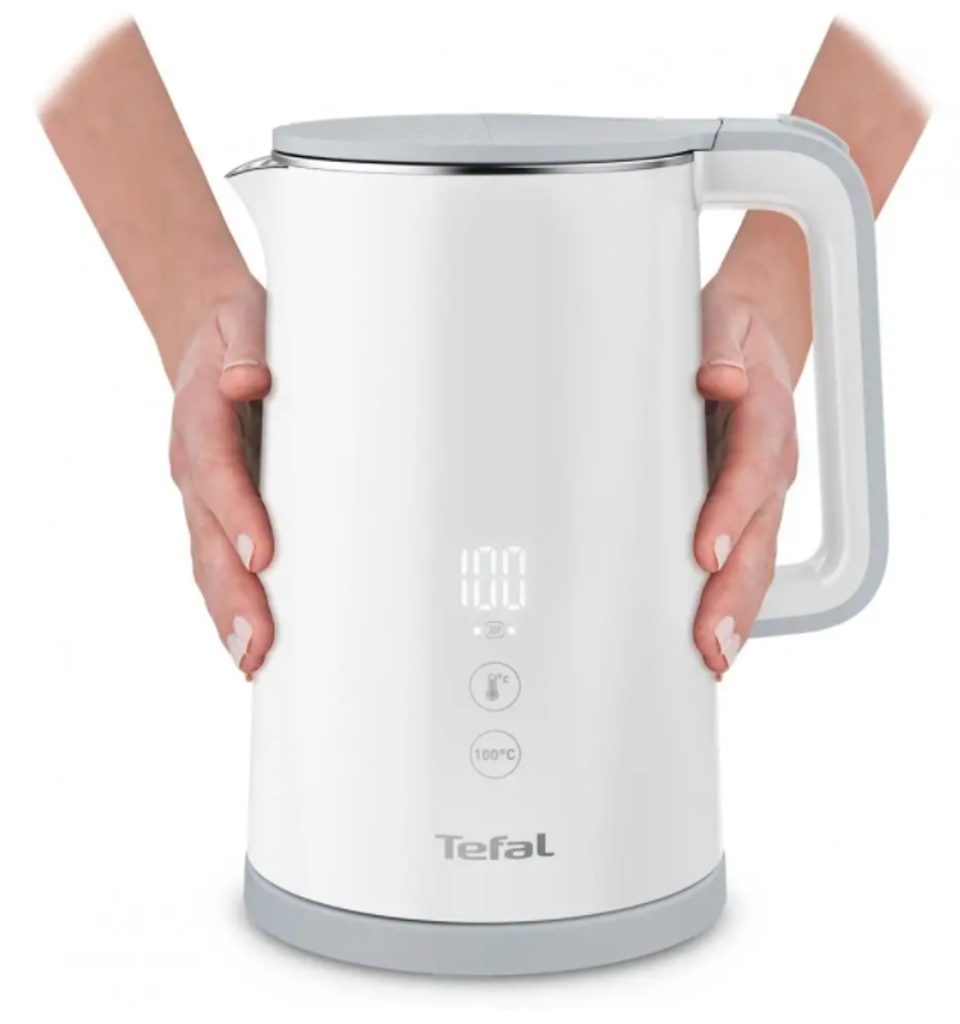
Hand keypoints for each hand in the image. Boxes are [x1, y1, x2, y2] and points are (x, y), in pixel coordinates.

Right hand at [169, 280, 274, 676]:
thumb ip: (247, 345)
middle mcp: (195, 465)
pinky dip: (229, 605)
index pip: (218, 470)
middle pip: (207, 535)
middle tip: (258, 644)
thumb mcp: (243, 319)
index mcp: (201, 418)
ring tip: (253, 660)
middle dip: (232, 592)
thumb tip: (249, 377)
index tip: (262, 553)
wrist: (207, 335)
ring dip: (228, 613)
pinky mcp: (215, 510)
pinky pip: (216, 562)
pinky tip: (251, 644)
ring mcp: (201, 493)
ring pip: (207, 560)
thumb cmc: (238, 333)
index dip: (237, 512)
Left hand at [692, 279, 798, 677]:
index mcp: (762, 416)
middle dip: (735, 591)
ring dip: (737, 609)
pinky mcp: (749, 508)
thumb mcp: (721, 320)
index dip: (731, 511)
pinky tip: (715, 636)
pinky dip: (734, 601)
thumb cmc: (730, 335)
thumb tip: (717, 377)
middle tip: (710, 639)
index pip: (748, 469)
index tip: (708, 551)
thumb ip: (717, 345)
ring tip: (713, 655)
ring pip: (758, 558)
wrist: (758, 336)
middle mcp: (770, 463)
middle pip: (759, 534)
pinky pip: (747, 559)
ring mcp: (763, 492)